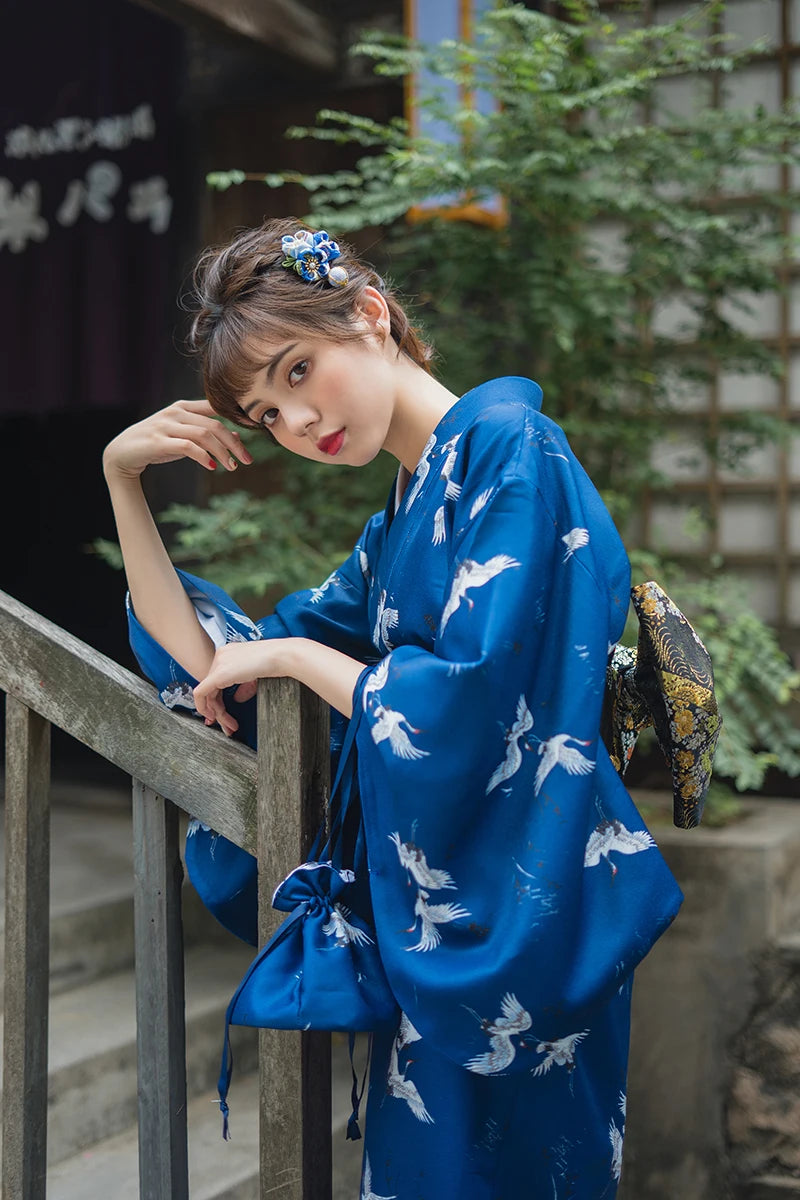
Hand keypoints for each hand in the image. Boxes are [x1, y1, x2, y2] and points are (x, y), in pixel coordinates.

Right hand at [103, 399, 253, 479]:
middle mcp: (175, 413)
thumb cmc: (156, 444)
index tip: (256, 430)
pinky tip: (212, 466)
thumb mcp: (184, 437)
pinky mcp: (158, 441)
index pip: (216, 408)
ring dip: (221, 452)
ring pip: (203, 435)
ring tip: (231, 467)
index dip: (237, 417)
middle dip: (234, 443)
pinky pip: (187, 446)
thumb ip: (207, 433)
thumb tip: (236, 435)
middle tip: (246, 460)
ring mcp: (165, 426)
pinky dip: (203, 456)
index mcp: (183, 407)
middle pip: (214, 425)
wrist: (122, 454)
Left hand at [192, 641, 291, 736]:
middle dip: (217, 708)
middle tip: (226, 723)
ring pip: (207, 693)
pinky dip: (204, 707)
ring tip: (228, 725)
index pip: (217, 679)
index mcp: (229, 652)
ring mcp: (218, 663)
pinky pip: (201, 693)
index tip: (223, 712)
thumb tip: (237, 698)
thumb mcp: (256, 676)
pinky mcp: (218, 674)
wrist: (281, 656)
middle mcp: (221, 655)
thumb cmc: (276, 661)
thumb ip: (243, 687)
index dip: (218, 697)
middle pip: (211, 687)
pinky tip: (214, 717)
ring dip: (216, 712)